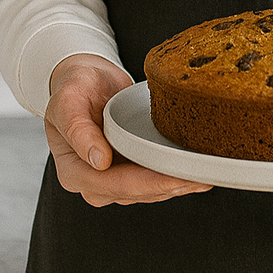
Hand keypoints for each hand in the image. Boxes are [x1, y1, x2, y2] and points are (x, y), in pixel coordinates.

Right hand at [45, 54, 212, 207]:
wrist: (84, 80)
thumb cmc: (74, 88)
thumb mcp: (67, 101)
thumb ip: (78, 130)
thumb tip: (99, 161)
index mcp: (73, 172)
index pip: (115, 184)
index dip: (148, 183)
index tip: (175, 178)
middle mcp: (92, 183)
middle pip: (136, 192)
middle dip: (169, 186)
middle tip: (201, 177)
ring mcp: (111, 181)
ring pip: (148, 192)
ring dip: (176, 185)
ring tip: (205, 175)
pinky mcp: (128, 171)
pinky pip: (153, 181)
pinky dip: (174, 178)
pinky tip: (195, 174)